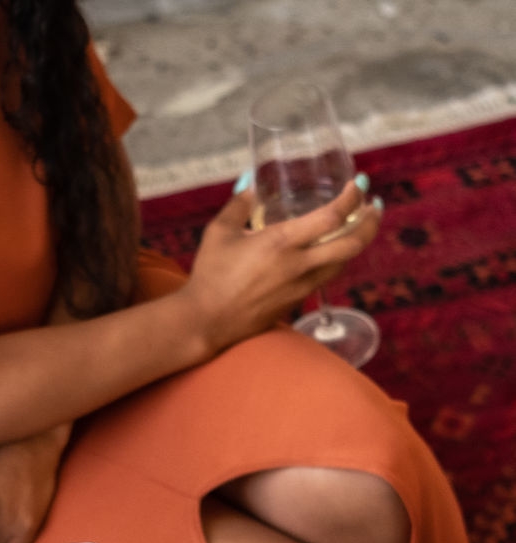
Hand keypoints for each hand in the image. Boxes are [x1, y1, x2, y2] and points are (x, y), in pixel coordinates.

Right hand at [181, 179, 381, 353]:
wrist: (206, 322)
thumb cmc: (209, 276)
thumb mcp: (219, 232)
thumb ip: (239, 204)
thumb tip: (251, 182)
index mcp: (281, 243)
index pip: (332, 218)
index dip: (352, 199)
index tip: (359, 185)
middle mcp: (298, 266)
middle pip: (352, 244)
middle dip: (371, 223)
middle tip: (375, 206)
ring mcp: (300, 286)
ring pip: (343, 263)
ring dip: (357, 242)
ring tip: (360, 225)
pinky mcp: (296, 301)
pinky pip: (326, 277)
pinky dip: (336, 259)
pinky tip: (333, 249)